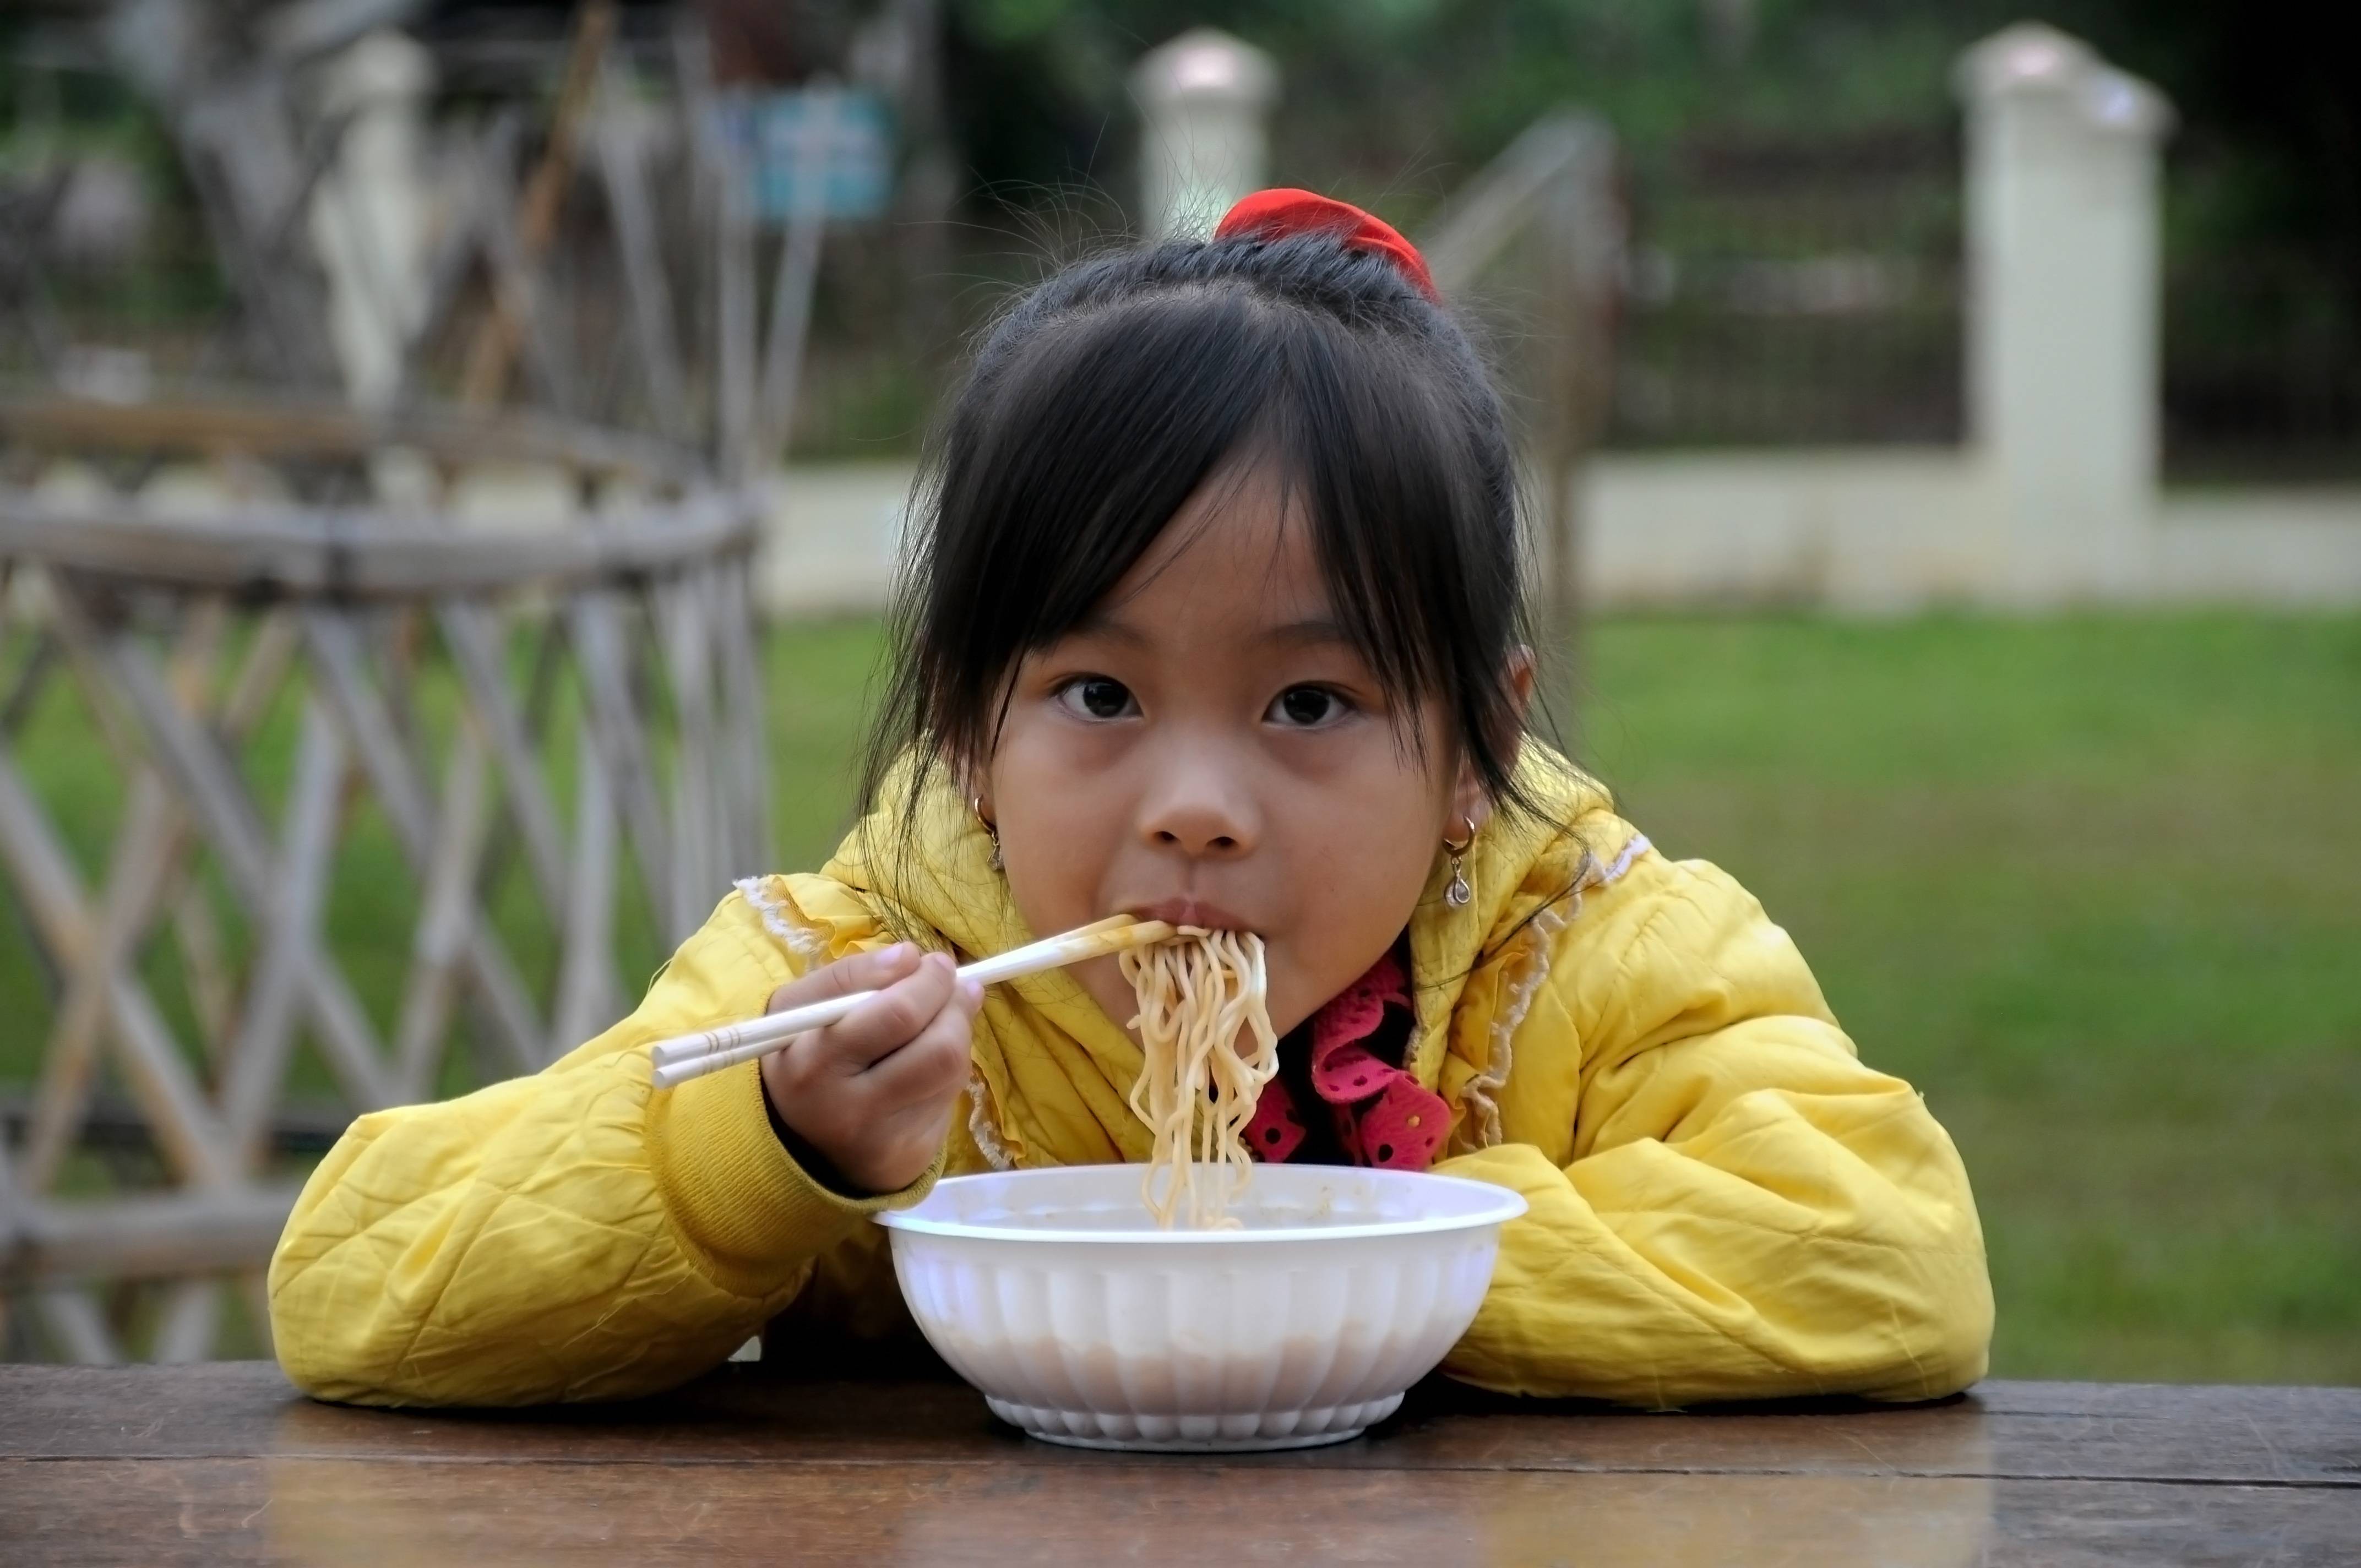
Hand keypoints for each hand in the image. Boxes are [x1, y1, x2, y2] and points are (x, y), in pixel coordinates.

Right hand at [758, 944, 982, 1194]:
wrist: (800, 1142)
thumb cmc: (803, 1056)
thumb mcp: (798, 1009)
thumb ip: (847, 976)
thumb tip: (910, 956)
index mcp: (813, 1064)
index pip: (894, 1015)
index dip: (925, 981)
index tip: (925, 959)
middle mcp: (850, 1108)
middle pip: (936, 1048)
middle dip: (952, 1001)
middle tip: (950, 979)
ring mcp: (886, 1136)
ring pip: (950, 1069)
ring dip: (960, 1027)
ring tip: (950, 1007)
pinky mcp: (912, 1152)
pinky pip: (949, 1095)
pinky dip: (951, 1062)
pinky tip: (933, 1050)